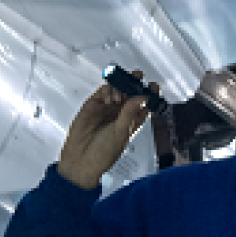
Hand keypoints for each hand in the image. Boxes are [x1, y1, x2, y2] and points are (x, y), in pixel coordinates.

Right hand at [56, 70, 159, 188]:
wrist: (80, 160)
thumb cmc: (104, 152)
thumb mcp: (121, 133)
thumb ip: (130, 112)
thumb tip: (143, 96)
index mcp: (132, 122)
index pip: (144, 104)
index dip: (150, 94)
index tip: (154, 86)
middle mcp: (120, 113)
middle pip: (131, 93)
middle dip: (135, 83)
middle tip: (138, 76)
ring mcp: (106, 107)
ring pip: (117, 89)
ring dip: (120, 86)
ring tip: (120, 94)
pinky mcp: (93, 104)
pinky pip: (102, 91)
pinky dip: (107, 90)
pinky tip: (109, 98)